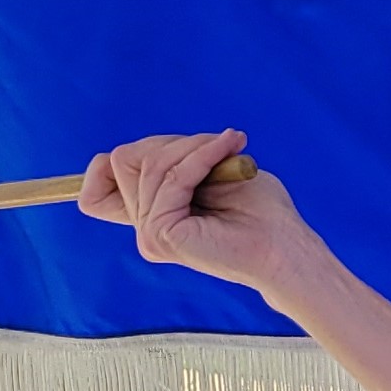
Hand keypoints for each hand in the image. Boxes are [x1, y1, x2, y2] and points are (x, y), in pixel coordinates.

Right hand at [79, 128, 322, 300]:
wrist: (286, 246)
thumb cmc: (260, 210)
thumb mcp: (206, 169)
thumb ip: (164, 162)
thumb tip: (119, 154)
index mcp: (154, 215)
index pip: (103, 176)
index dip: (123, 155)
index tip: (180, 150)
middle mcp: (147, 228)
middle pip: (124, 159)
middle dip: (172, 143)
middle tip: (218, 147)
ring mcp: (151, 234)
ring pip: (147, 164)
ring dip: (192, 148)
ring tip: (228, 150)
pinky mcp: (161, 235)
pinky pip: (169, 178)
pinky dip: (199, 159)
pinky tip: (227, 153)